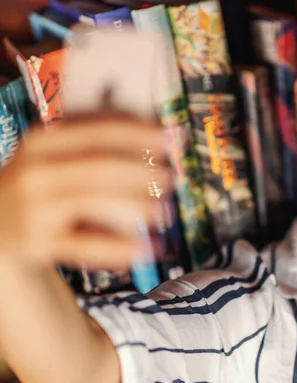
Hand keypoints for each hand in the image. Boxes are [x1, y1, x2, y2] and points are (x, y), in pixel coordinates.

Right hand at [0, 116, 171, 270]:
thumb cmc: (40, 186)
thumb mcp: (54, 156)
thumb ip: (95, 141)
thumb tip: (154, 128)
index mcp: (42, 143)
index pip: (97, 132)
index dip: (138, 133)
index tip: (171, 138)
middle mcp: (34, 173)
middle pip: (99, 168)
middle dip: (142, 173)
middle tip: (172, 178)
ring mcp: (33, 209)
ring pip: (94, 204)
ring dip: (137, 207)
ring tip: (164, 211)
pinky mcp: (37, 244)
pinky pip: (87, 246)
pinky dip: (121, 248)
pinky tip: (149, 248)